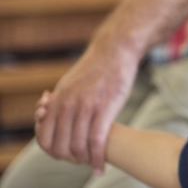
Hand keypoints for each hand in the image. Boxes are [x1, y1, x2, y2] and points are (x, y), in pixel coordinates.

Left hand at [35, 47, 137, 172]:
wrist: (115, 50)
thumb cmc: (94, 68)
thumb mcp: (68, 83)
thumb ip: (56, 101)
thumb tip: (43, 113)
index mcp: (56, 101)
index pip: (44, 139)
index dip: (54, 153)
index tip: (68, 156)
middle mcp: (67, 105)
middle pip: (61, 147)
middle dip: (71, 160)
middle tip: (84, 161)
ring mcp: (86, 107)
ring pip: (78, 147)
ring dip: (85, 161)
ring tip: (94, 164)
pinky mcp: (106, 108)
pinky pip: (97, 141)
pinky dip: (98, 158)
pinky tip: (101, 166)